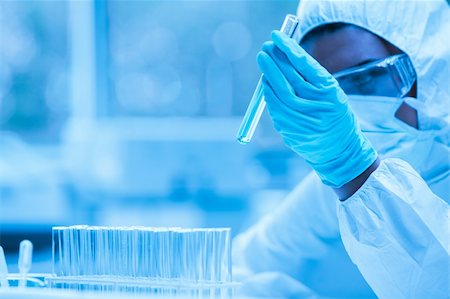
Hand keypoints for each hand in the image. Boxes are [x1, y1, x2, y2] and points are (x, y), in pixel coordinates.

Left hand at [257, 30, 376, 187]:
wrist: (339, 151)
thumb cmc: (335, 116)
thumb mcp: (332, 93)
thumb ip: (311, 77)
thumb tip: (285, 56)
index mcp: (329, 92)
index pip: (304, 64)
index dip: (288, 48)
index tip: (276, 37)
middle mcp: (314, 106)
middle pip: (287, 77)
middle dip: (274, 60)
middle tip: (265, 47)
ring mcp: (300, 120)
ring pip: (277, 93)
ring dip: (268, 75)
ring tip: (264, 61)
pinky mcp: (289, 130)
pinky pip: (274, 107)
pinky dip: (268, 93)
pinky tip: (266, 83)